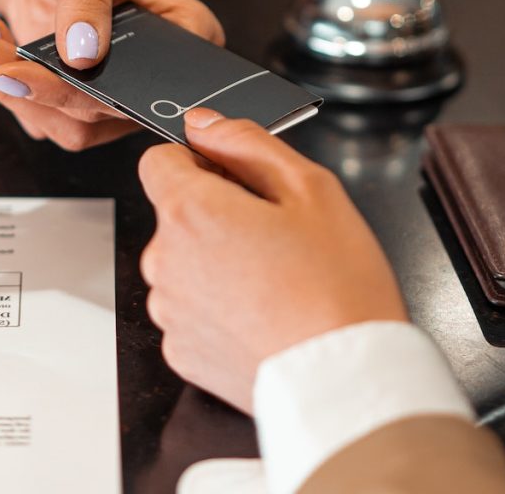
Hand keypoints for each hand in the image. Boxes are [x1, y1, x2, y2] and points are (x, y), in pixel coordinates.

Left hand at [0, 0, 222, 149]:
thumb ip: (88, 0)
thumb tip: (84, 54)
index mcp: (186, 33)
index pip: (165, 81)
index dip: (117, 88)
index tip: (67, 71)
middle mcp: (154, 75)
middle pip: (107, 110)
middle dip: (45, 89)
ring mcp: (111, 93)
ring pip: (68, 125)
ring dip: (13, 93)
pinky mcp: (70, 101)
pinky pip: (37, 116)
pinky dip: (1, 86)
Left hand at [138, 110, 406, 413]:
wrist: (346, 382)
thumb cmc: (337, 288)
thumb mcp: (309, 187)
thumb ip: (246, 142)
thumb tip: (203, 123)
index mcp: (190, 211)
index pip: (158, 160)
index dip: (198, 161)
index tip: (233, 179)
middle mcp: (165, 259)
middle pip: (174, 213)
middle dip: (214, 213)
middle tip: (273, 235)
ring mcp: (170, 309)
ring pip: (182, 261)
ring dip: (214, 261)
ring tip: (273, 281)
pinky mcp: (180, 350)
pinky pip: (190, 308)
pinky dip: (217, 306)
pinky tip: (262, 314)